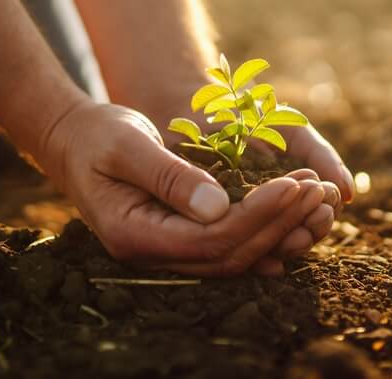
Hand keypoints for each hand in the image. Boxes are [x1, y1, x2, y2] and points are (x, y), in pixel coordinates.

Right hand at [40, 102, 326, 275]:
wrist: (74, 140)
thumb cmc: (97, 135)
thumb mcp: (128, 144)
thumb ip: (169, 175)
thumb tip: (219, 207)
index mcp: (134, 234)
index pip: (210, 239)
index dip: (258, 216)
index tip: (294, 184)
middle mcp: (152, 254)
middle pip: (229, 254)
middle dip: (279, 222)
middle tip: (317, 188)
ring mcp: (166, 250)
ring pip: (234, 256)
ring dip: (279, 230)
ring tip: (317, 198)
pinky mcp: (179, 238)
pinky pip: (227, 247)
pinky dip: (264, 234)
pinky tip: (295, 222)